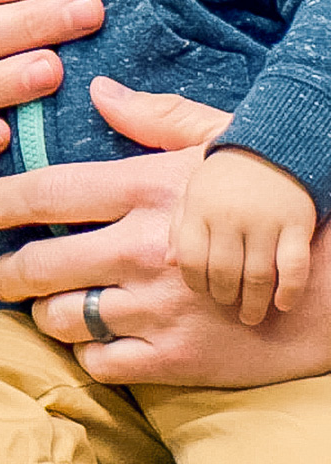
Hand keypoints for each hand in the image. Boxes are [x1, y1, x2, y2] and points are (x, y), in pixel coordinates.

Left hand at [0, 79, 330, 385]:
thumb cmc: (270, 203)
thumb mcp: (218, 143)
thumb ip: (153, 117)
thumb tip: (97, 89)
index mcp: (145, 191)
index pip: (46, 193)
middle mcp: (143, 249)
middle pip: (39, 266)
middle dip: (4, 274)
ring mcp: (158, 308)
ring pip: (60, 318)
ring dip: (43, 314)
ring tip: (44, 306)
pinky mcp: (178, 358)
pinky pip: (100, 363)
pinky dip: (86, 354)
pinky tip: (91, 340)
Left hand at [173, 145, 317, 326]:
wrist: (273, 147)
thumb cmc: (225, 174)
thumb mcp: (191, 188)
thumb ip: (178, 223)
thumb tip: (167, 262)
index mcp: (200, 206)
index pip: (190, 257)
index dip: (193, 281)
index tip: (199, 291)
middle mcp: (230, 215)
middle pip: (223, 271)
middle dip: (223, 295)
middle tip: (226, 304)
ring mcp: (265, 221)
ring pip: (257, 275)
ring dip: (253, 302)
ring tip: (250, 316)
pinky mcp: (296, 226)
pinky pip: (294, 267)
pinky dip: (289, 291)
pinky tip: (283, 305)